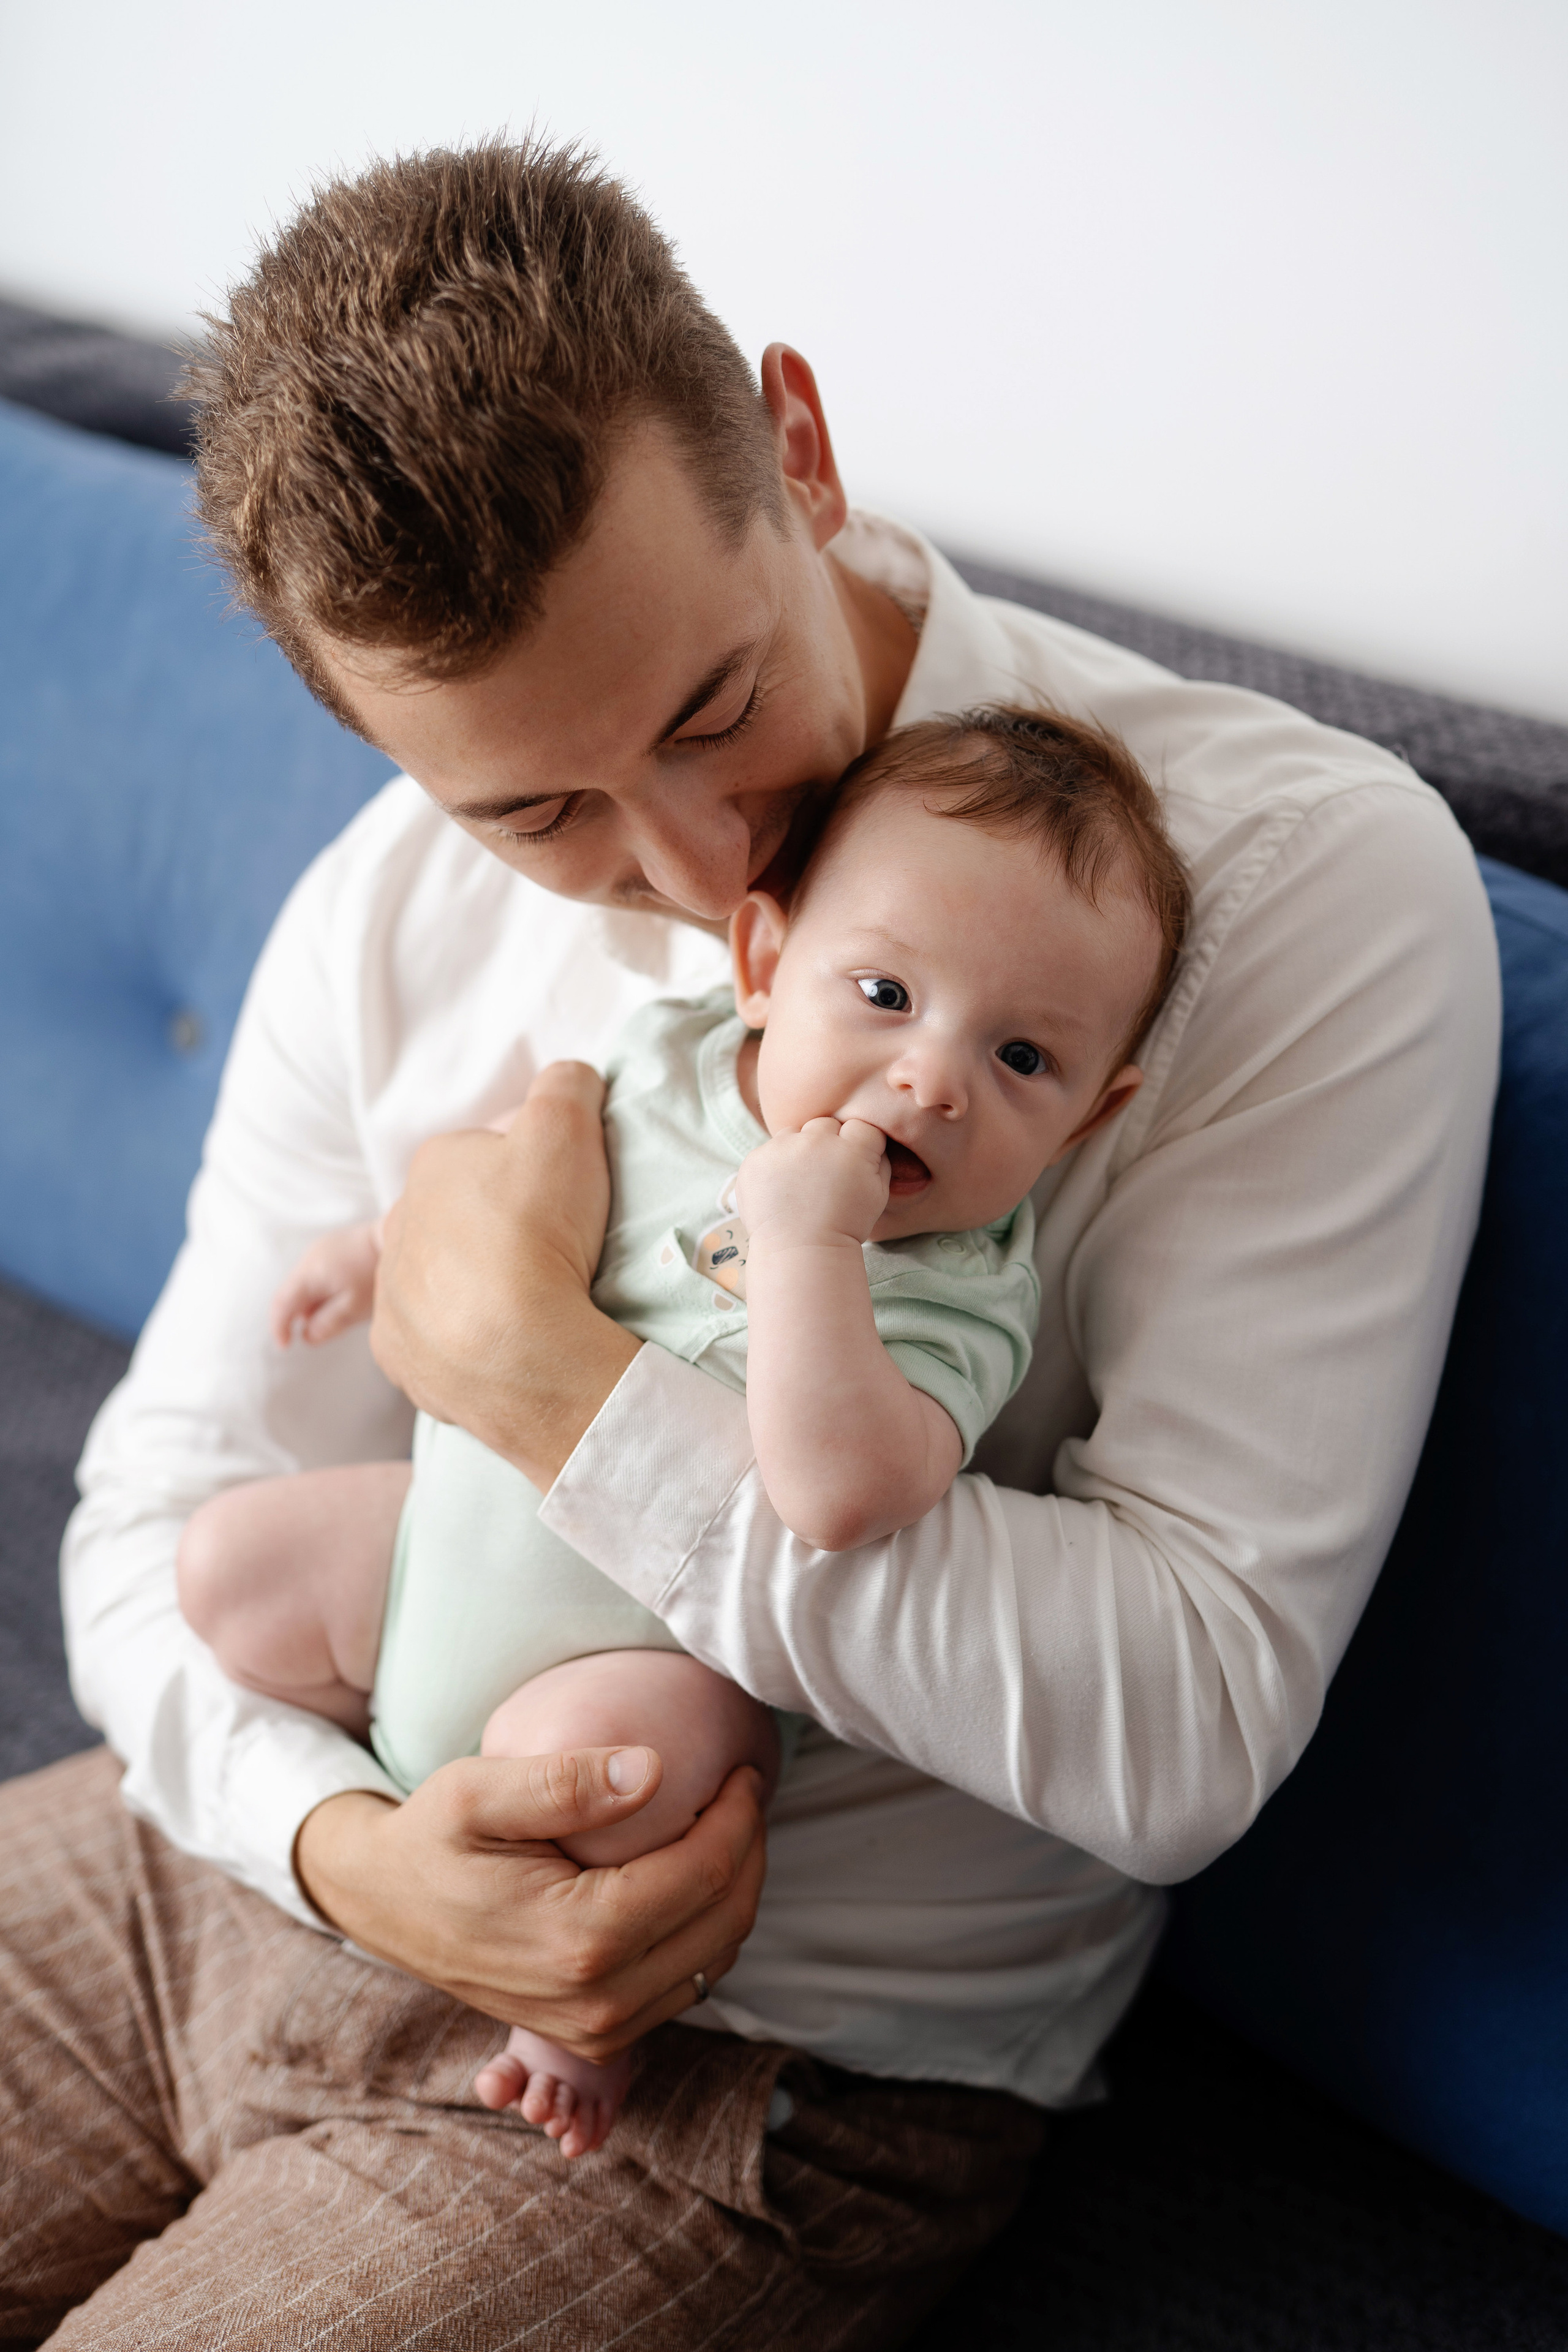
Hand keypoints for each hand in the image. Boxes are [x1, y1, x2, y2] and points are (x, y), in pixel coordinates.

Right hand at [271, 1222, 382, 1346]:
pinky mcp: (332, 1247)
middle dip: (295, 1316)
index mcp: (309, 1273)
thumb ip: (327, 1324)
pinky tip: (342, 1298)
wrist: (397, 1236)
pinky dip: (321, 1291)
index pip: (281, 1303)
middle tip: (311, 1335)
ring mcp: (320, 1249)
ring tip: (336, 1314)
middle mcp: (309, 1257)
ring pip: (304, 1284)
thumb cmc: (377, 1273)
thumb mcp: (353, 1307)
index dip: (278, 1327)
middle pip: (290, 1293)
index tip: (285, 1346)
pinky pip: (316, 1274)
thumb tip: (306, 1337)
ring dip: (310, 1304)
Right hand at [294, 1747, 767, 2058]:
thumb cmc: (430, 1839)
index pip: (706, 1873)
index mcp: (579, 1940)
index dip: (739, 1814)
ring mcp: (599, 2030)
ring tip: (726, 1824)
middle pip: (725, 1921)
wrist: (384, 1905)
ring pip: (715, 1958)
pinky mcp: (597, 2036)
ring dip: (735, 1890)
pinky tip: (693, 1875)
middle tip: (745, 1791)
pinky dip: (706, 1929)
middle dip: (750, 1849)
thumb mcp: (477, 1791)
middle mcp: (598, 2001)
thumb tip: (654, 1769)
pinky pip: (685, 1983)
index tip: (745, 1768)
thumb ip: (565, 1781)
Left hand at [370, 1061, 640, 1488]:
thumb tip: (569, 1079)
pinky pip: (431, 1342)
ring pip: (439, 1280)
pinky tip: (501, 1344)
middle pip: (459, 1219)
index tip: (565, 1200)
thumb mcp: (567, 1123)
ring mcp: (393, 1297)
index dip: (532, 1173)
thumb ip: (567, 1084)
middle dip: (496, 1230)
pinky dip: (461, 1341)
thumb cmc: (539, 1227)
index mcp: (433, 1167)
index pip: (485, 1156)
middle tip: (553, 1253)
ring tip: (530, 1305)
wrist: (520, 1350)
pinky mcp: (400, 1356)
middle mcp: (399, 1228)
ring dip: (475, 1287)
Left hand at [736, 1117, 890, 1249]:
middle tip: (824, 1176)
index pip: (860, 1126)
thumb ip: (878, 1160)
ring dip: (798, 1150)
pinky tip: (780, 1191)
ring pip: (794, 1134)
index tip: (852, 1165)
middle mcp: (816, 1142)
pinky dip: (773, 1166)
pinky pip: (768, 1151)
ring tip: (800, 1184)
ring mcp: (782, 1149)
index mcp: (852, 1149)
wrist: (802, 1252)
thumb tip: (871, 1140)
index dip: (858, 1145)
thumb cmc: (846, 1226)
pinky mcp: (756, 1160)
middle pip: (824, 1125)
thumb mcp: (878, 1193)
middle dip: (827, 1144)